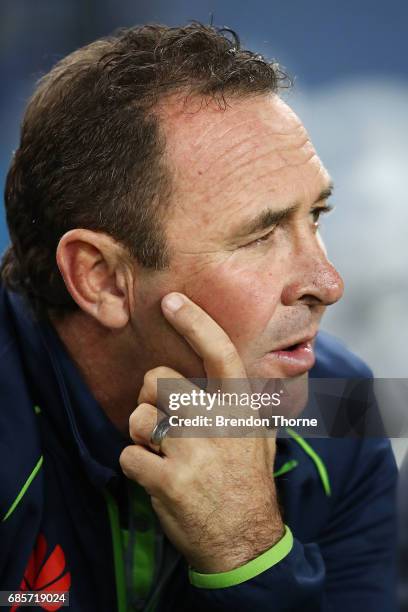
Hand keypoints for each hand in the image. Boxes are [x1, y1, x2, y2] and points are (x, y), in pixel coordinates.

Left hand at [119, 292, 283, 572]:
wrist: (245, 542)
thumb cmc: (247, 483)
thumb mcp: (259, 436)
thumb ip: (242, 401)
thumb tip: (231, 367)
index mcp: (239, 408)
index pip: (219, 353)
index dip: (195, 323)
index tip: (171, 301)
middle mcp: (218, 421)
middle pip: (159, 381)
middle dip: (151, 397)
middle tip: (163, 421)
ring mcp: (193, 450)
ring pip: (139, 416)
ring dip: (143, 435)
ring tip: (164, 455)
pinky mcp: (169, 479)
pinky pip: (129, 455)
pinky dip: (137, 467)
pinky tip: (159, 480)